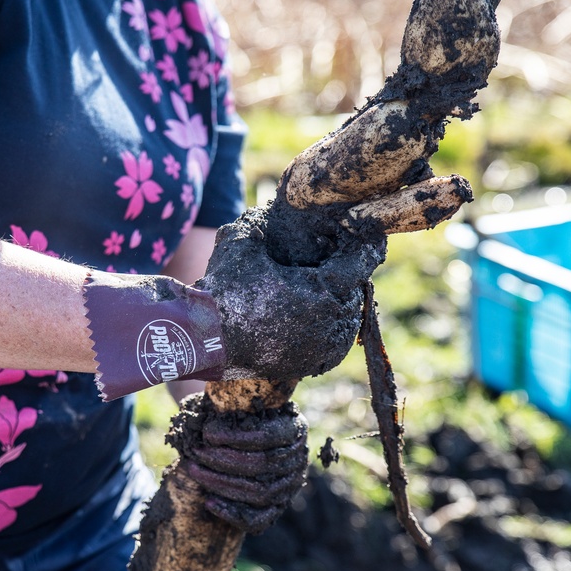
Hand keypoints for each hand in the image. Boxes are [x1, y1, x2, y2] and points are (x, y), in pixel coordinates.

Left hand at [168, 393, 308, 534]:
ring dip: (221, 484)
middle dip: (222, 460)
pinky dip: (233, 513)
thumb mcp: (244, 401)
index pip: (268, 437)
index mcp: (294, 427)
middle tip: (194, 451)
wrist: (251, 438)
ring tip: (193, 471)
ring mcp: (290, 486)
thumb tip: (205, 396)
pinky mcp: (278, 507)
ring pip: (259, 492)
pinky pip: (259, 519)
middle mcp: (298, 458)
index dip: (236, 437)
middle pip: (261, 465)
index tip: (207, 433)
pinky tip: (209, 502)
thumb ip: (232, 398)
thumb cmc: (242, 414)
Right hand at [197, 206, 384, 382]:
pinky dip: (327, 324)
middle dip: (344, 271)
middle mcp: (334, 323)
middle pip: (354, 288)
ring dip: (337, 299)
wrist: (204, 343)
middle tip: (335, 255)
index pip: (361, 260)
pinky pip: (334, 338)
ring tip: (320, 283)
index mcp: (326, 292)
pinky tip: (312, 310)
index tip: (366, 231)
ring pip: (347, 314)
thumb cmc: (224, 292)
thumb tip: (267, 206)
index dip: (363, 242)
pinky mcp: (316, 364)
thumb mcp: (241, 243)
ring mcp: (327, 348)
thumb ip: (259, 221)